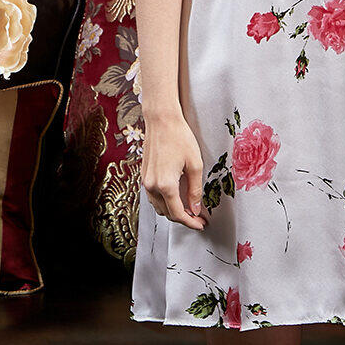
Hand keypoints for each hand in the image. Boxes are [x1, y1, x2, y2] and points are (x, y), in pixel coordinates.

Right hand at [141, 106, 210, 229]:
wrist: (161, 121)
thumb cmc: (179, 137)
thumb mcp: (195, 164)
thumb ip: (195, 190)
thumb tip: (196, 208)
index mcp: (165, 185)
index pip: (178, 214)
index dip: (191, 222)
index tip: (201, 224)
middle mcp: (152, 186)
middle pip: (167, 213)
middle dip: (183, 218)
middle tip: (198, 217)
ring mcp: (146, 181)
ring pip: (158, 207)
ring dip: (172, 211)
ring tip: (188, 208)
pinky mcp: (144, 176)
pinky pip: (153, 197)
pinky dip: (164, 201)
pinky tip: (176, 196)